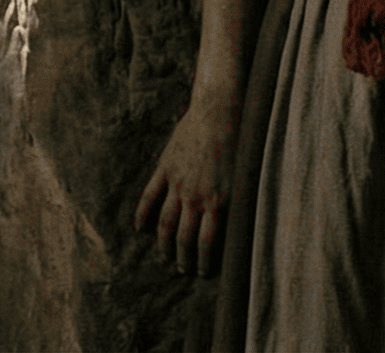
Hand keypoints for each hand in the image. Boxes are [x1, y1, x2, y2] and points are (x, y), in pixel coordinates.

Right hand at [135, 91, 240, 276]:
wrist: (218, 112)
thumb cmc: (239, 142)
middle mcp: (195, 197)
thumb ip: (237, 202)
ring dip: (164, 243)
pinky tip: (139, 228)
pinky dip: (142, 214)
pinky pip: (149, 196)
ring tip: (164, 256)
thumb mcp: (244, 177)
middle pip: (184, 237)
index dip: (203, 261)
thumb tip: (240, 224)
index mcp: (217, 202)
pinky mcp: (165, 169)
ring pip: (166, 222)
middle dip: (183, 258)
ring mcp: (177, 184)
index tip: (203, 271)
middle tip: (183, 270)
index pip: (206, 242)